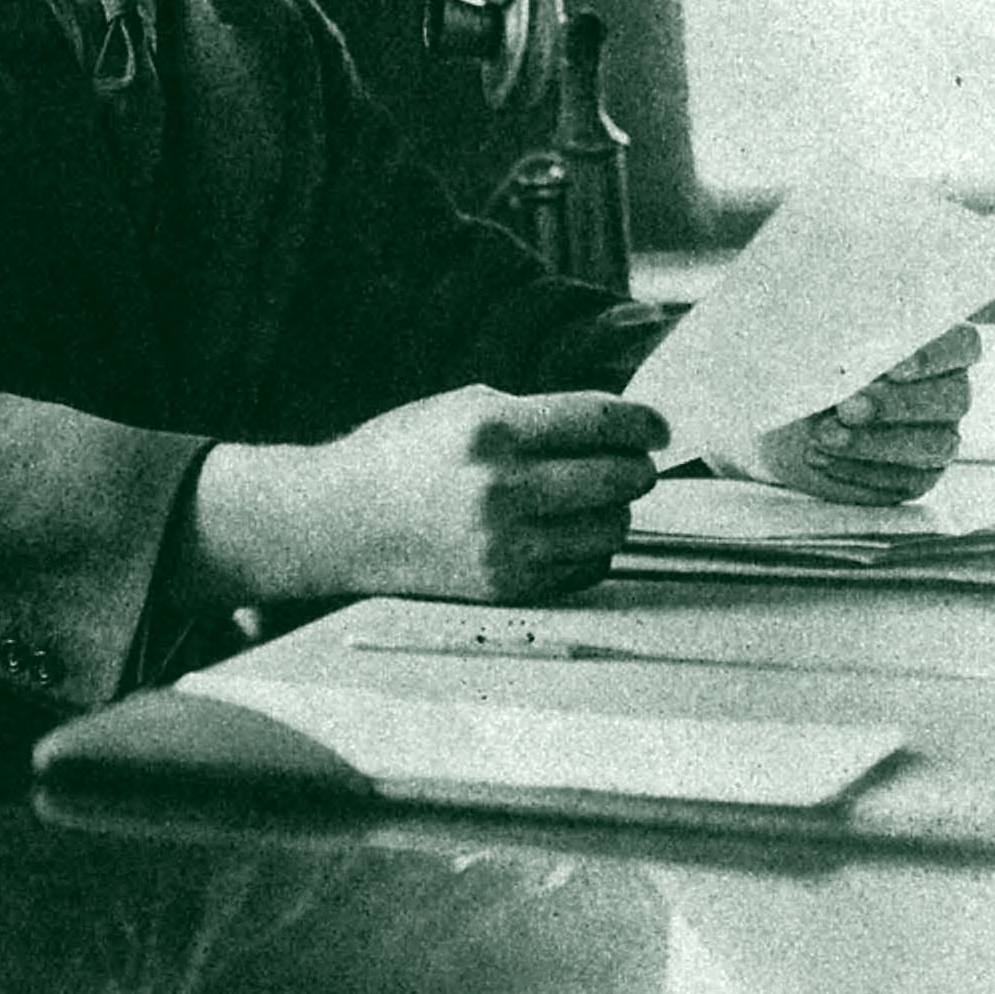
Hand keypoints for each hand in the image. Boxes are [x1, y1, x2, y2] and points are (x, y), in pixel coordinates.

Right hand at [185, 385, 667, 608]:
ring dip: (614, 510)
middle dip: (635, 467)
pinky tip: (561, 531)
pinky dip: (587, 548)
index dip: (643, 423)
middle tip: (631, 463)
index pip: (601, 421)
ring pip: (611, 528)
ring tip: (589, 498)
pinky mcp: (504, 585)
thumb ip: (539, 415)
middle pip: (619, 478)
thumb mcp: (462, 408)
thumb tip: (618, 426)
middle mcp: (501, 487)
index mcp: (492, 429)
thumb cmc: (402, 455)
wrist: (336, 521)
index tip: (657, 428)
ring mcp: (504, 543)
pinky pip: (584, 567)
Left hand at [749, 323, 979, 504]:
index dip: (936, 356)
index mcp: (935, 348)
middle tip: (847, 408)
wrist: (780, 415)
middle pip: (952, 398)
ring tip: (824, 437)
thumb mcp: (817, 349)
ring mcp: (938, 437)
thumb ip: (840, 349)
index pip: (962, 344)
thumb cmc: (807, 368)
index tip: (895, 368)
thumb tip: (847, 365)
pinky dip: (859, 469)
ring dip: (875, 443)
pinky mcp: (918, 476)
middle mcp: (948, 393)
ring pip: (933, 444)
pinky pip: (904, 480)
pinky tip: (822, 458)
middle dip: (896, 404)